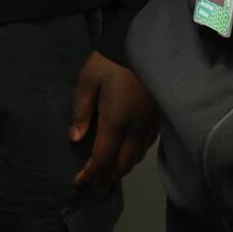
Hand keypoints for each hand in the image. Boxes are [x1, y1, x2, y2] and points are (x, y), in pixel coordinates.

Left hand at [69, 51, 157, 186]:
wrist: (144, 45)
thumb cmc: (110, 62)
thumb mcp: (87, 81)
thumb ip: (80, 111)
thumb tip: (75, 139)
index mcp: (116, 121)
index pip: (103, 158)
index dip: (90, 174)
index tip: (78, 182)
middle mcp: (136, 129)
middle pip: (121, 165)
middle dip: (105, 179)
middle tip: (90, 186)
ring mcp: (149, 125)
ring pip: (135, 159)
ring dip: (119, 172)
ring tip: (105, 176)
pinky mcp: (157, 120)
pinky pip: (145, 148)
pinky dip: (132, 159)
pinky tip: (124, 157)